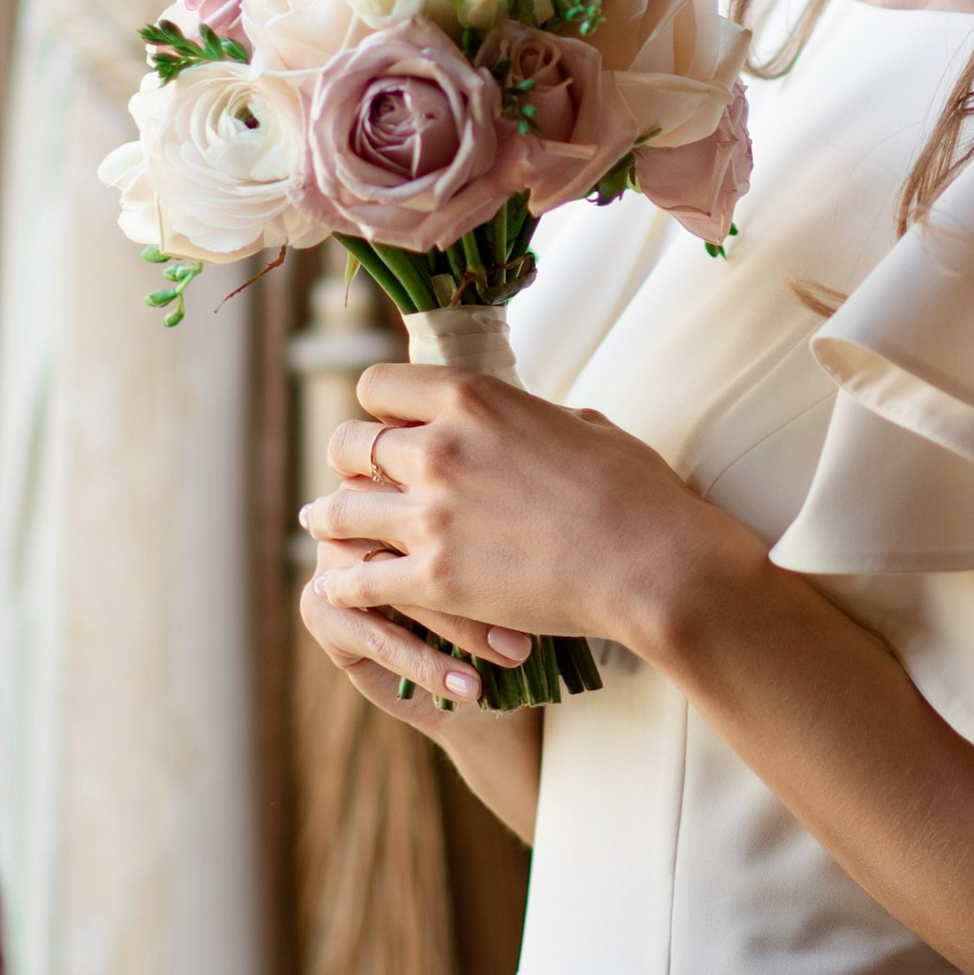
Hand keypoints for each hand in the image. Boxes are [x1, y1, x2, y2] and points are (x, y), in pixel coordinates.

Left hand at [300, 362, 737, 686]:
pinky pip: (358, 580)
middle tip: (354, 477)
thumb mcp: (586, 425)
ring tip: (322, 523)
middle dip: (350, 460)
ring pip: (338, 509)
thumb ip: (540, 419)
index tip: (388, 427)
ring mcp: (430, 515)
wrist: (651, 562)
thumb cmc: (636, 491)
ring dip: (330, 517)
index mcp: (473, 398)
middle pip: (348, 443)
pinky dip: (345, 585)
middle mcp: (438, 448)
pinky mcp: (432, 579)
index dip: (381, 408)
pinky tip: (339, 588)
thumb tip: (540, 422)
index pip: (378, 386)